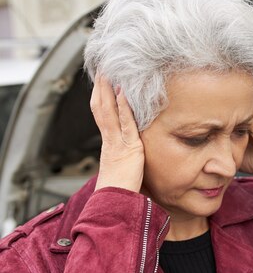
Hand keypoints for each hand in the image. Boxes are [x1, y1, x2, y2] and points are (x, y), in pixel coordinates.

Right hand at [90, 74, 143, 191]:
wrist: (115, 202)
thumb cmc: (121, 189)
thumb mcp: (124, 168)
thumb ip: (127, 157)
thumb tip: (130, 154)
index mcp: (109, 144)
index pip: (102, 115)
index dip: (101, 98)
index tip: (102, 82)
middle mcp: (110, 140)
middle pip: (101, 109)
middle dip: (101, 89)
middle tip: (102, 70)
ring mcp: (117, 143)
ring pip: (109, 112)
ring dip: (109, 92)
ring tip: (109, 74)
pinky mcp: (128, 148)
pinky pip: (125, 124)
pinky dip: (124, 108)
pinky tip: (124, 93)